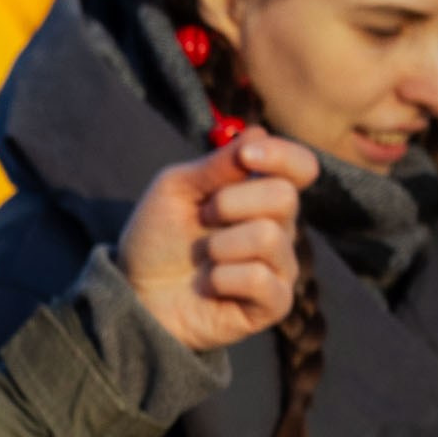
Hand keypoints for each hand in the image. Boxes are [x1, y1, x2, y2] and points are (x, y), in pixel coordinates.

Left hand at [120, 128, 314, 350]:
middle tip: (202, 219)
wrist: (136, 293)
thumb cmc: (157, 238)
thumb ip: (216, 166)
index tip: (246, 156)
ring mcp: (280, 267)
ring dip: (220, 244)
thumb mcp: (175, 189)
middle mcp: (279, 228)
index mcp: (261, 194)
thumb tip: (258, 132)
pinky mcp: (274, 304)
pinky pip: (259, 279)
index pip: (301, 167)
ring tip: (202, 258)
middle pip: (283, 197)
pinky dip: (222, 278)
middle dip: (229, 203)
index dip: (283, 155)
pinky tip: (209, 285)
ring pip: (268, 236)